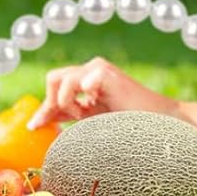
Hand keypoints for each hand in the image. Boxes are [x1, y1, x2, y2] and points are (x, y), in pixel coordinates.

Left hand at [29, 57, 177, 127]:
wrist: (162, 123)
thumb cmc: (130, 123)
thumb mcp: (93, 119)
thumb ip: (70, 115)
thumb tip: (41, 121)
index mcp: (86, 79)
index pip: (55, 86)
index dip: (45, 107)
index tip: (33, 126)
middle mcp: (90, 69)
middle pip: (52, 78)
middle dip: (54, 102)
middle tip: (71, 118)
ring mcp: (99, 69)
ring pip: (62, 80)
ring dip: (68, 102)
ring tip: (87, 114)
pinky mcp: (107, 74)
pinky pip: (80, 82)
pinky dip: (80, 99)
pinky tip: (94, 106)